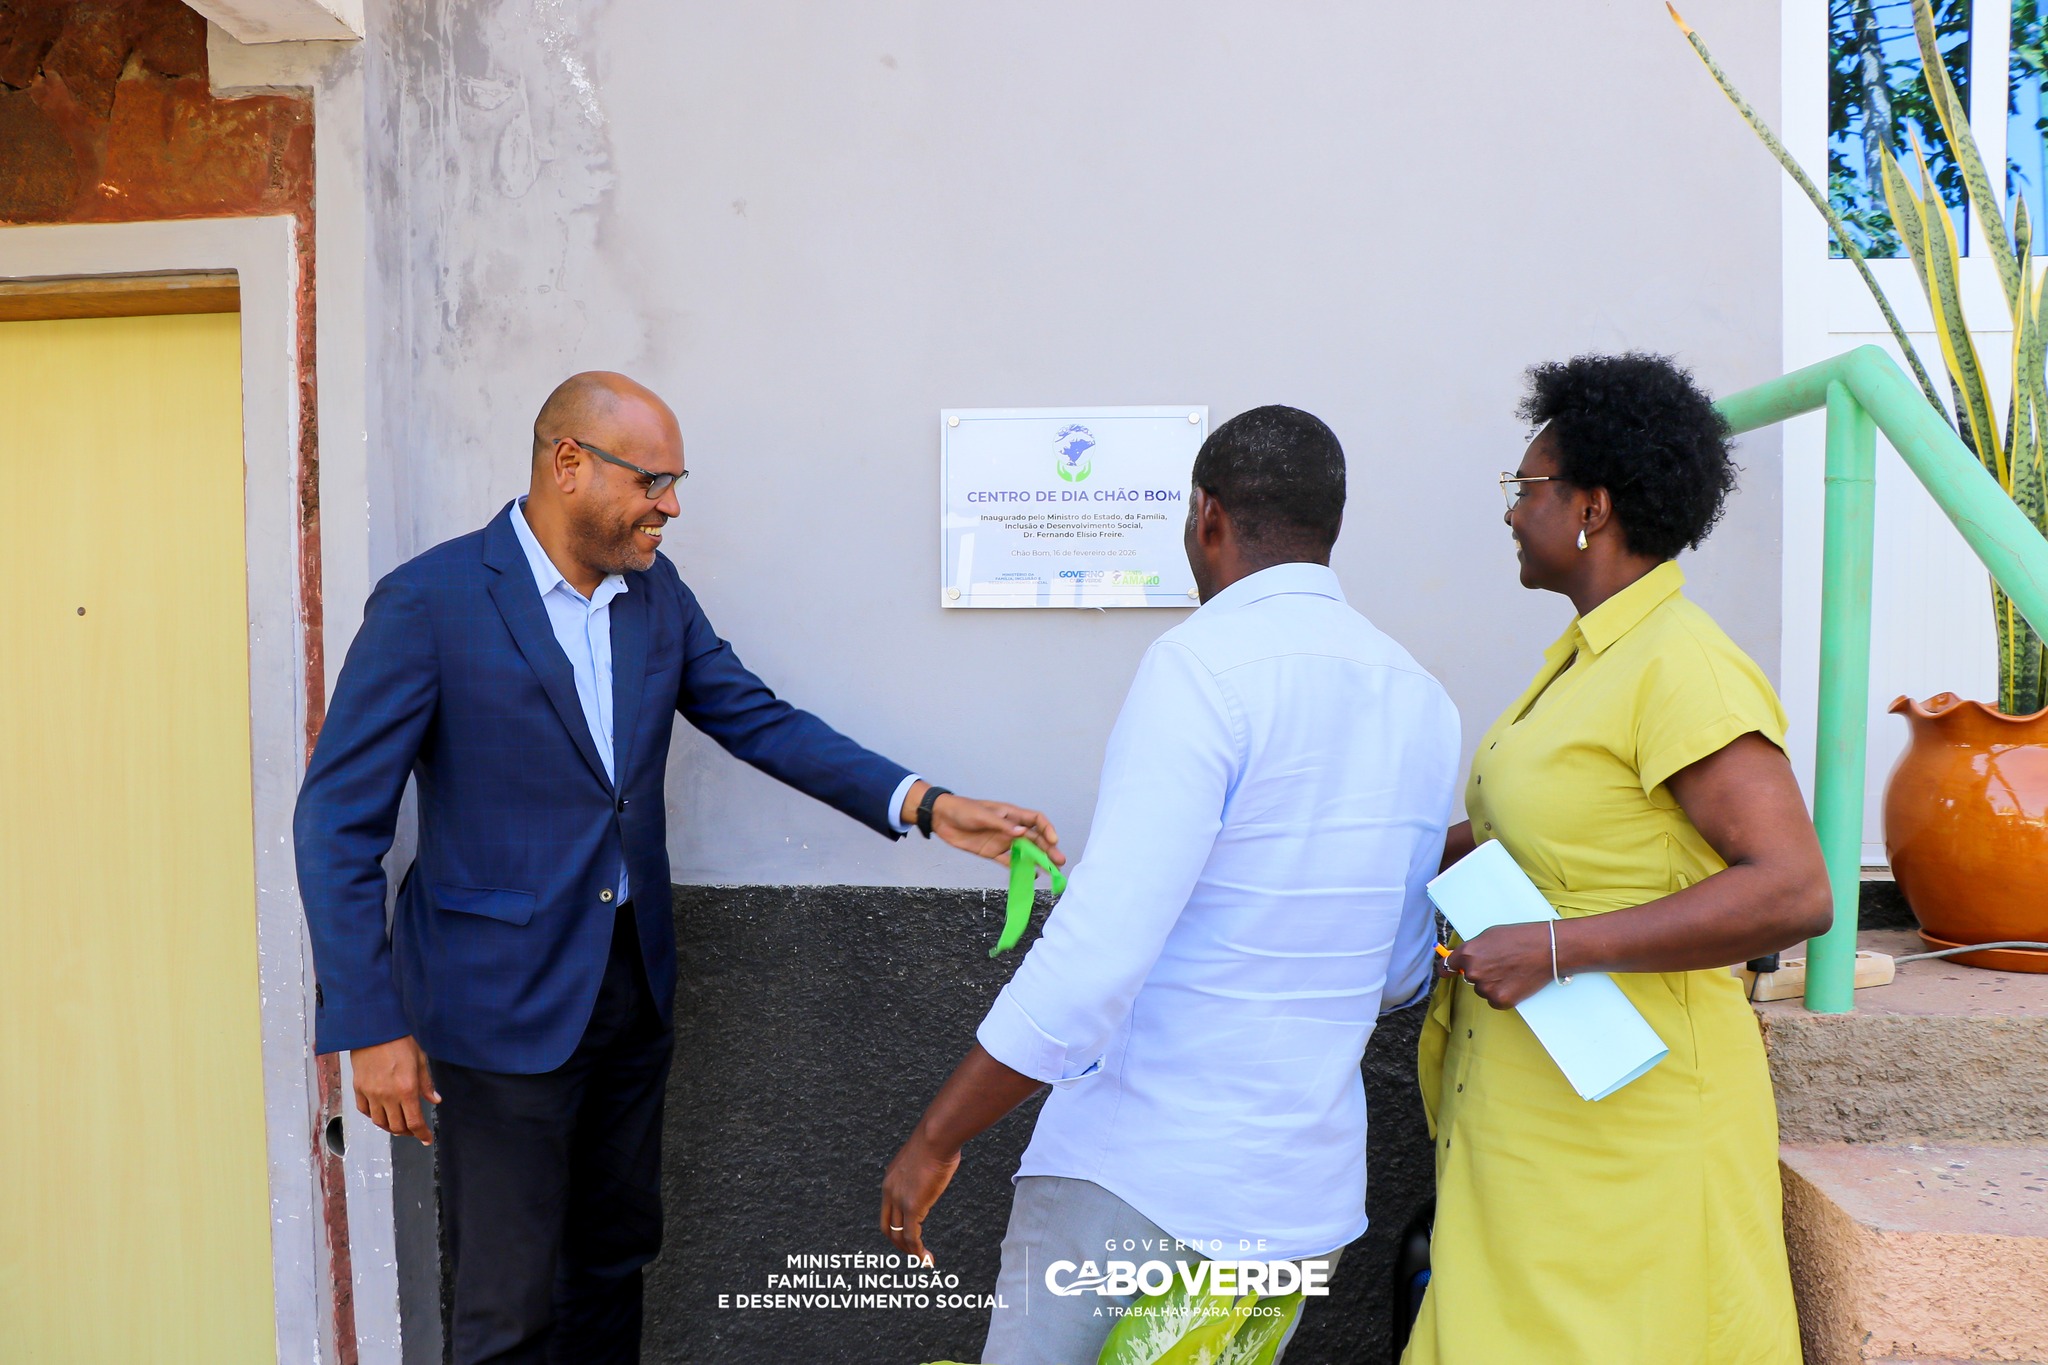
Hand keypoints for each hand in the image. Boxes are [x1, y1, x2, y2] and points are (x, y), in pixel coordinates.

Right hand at [350, 1035, 438, 1143]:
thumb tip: (435, 1100)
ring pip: (380, 1122)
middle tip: (414, 1130)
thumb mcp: (420, 1060)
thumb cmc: (400, 1041)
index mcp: (407, 1089)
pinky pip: (365, 1111)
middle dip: (407, 1132)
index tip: (426, 1138)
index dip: (421, 1134)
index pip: (414, 1122)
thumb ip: (427, 1084)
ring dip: (390, 1127)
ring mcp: (371, 1094)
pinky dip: (374, 1116)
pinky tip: (381, 1112)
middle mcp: (388, 1096)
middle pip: (396, 1127)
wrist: (374, 1029)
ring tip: (398, 1124)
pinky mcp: (359, 1088)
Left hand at [879, 1129, 960, 1265]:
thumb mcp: (925, 1156)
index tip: (911, 1234)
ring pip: (899, 1235)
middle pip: (888, 1227)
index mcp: (891, 1179)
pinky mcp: (913, 1206)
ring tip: (923, 1260)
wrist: (936, 1136)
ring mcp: (899, 1200)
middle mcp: (890, 1191)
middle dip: (899, 1244)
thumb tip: (939, 1165)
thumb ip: (925, 1168)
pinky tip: (927, 1259)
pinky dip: (917, 1251)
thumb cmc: (938, 1140)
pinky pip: (912, 1236)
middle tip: (913, 1253)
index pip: (888, 1210)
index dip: (897, 1225)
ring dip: (910, 1251)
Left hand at [904, 782, 1063, 868]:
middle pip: (1034, 838)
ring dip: (1038, 860)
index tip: (1053, 841)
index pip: (1036, 820)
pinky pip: (1009, 862)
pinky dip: (1020, 869)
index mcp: (1010, 814)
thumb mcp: (982, 815)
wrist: (942, 818)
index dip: (1047, 829)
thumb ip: (1002, 825)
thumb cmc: (962, 810)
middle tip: (1059, 862)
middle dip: (1048, 849)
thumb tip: (1022, 833)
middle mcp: (1010, 828)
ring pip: (1025, 851)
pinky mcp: (992, 852)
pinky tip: (1030, 876)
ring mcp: (1002, 841)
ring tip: (1051, 871)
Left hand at [1444, 922, 1557, 1009]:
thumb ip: (1473, 949)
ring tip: (1511, 971)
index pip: (1448, 966)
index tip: (1448, 973)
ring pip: (1482, 990)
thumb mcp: (1489, 935)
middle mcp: (1473, 972)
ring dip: (1492, 985)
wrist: (1547, 949)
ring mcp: (1487, 988)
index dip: (1450, 969)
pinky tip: (1514, 983)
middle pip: (1469, 979)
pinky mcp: (1501, 1000)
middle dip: (1480, 973)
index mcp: (1467, 953)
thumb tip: (1462, 959)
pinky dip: (1502, 995)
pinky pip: (1494, 1001)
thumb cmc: (1521, 938)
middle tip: (1500, 965)